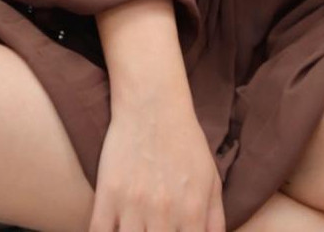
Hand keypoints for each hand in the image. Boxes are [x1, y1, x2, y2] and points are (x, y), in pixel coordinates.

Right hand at [90, 99, 225, 231]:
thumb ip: (215, 220)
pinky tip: (114, 229)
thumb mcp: (211, 179)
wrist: (153, 104)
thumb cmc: (185, 141)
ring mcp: (133, 205)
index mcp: (192, 211)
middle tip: (154, 230)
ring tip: (137, 228)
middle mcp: (164, 213)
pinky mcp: (108, 194)